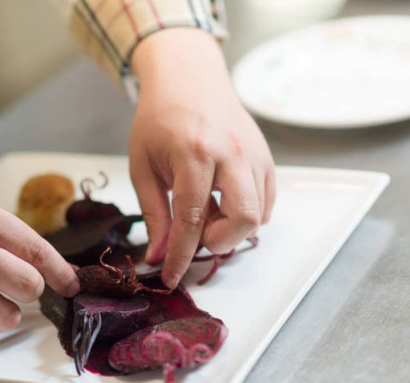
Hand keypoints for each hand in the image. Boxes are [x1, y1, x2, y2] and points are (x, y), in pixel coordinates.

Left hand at [129, 28, 275, 287]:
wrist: (189, 77)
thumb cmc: (160, 119)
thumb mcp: (143, 166)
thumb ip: (153, 213)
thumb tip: (159, 256)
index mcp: (195, 152)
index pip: (192, 218)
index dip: (180, 255)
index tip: (170, 277)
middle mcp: (232, 153)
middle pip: (242, 220)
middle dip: (217, 242)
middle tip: (194, 237)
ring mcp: (255, 156)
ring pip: (259, 215)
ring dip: (230, 229)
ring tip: (206, 214)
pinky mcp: (266, 159)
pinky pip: (266, 203)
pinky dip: (246, 215)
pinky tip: (222, 204)